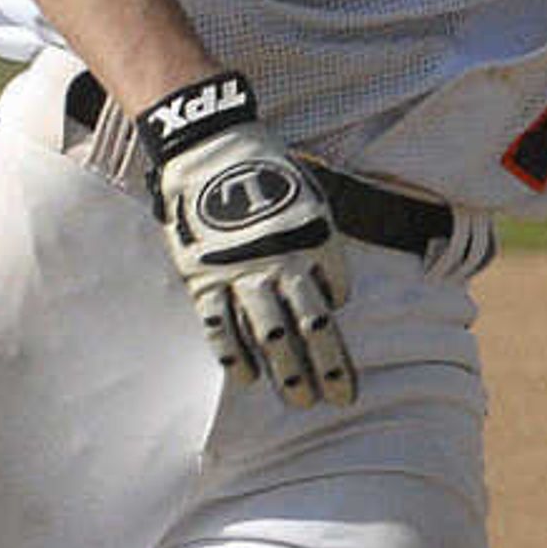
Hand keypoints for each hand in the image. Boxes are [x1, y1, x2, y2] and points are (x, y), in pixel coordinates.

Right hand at [144, 74, 354, 406]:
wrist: (209, 147)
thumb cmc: (265, 169)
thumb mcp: (310, 196)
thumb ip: (324, 243)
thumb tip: (337, 295)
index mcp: (314, 239)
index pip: (336, 291)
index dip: (338, 314)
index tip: (336, 340)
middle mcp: (283, 261)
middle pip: (312, 325)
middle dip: (329, 366)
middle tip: (341, 399)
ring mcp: (242, 272)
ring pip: (270, 333)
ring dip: (288, 371)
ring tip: (302, 401)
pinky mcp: (205, 276)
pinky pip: (220, 325)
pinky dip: (233, 354)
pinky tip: (246, 379)